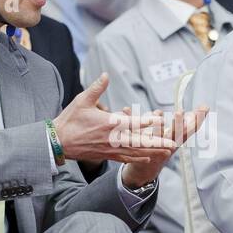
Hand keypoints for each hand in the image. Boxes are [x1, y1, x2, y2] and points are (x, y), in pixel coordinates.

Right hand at [53, 74, 177, 164]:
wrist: (58, 142)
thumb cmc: (70, 120)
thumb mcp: (82, 100)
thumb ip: (96, 88)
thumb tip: (106, 75)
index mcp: (108, 123)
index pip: (131, 122)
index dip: (147, 122)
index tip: (160, 121)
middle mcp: (112, 138)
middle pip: (139, 141)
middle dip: (157, 142)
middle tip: (173, 143)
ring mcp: (110, 148)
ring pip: (135, 152)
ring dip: (152, 152)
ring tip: (167, 152)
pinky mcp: (106, 155)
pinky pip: (125, 158)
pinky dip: (138, 158)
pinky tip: (148, 158)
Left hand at [121, 106, 209, 188]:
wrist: (145, 168)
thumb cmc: (165, 146)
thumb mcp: (180, 135)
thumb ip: (192, 121)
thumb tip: (206, 106)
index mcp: (177, 141)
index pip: (190, 130)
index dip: (196, 120)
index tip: (202, 108)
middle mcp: (167, 145)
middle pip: (174, 134)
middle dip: (178, 124)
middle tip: (180, 112)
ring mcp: (153, 146)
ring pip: (155, 135)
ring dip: (157, 125)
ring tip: (158, 114)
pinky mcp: (137, 145)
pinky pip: (132, 132)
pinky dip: (129, 118)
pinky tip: (126, 108)